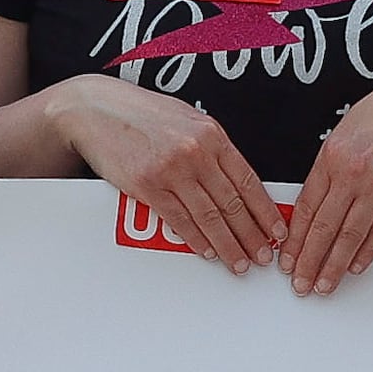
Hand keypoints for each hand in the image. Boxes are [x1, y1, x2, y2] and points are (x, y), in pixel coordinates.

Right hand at [56, 77, 282, 272]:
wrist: (95, 109)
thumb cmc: (140, 113)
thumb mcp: (187, 120)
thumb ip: (211, 147)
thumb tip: (235, 181)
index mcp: (211, 134)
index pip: (248, 180)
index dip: (265, 211)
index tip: (277, 230)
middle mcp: (195, 151)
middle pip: (232, 203)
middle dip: (252, 235)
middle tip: (264, 256)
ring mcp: (171, 170)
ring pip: (209, 216)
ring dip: (228, 244)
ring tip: (239, 262)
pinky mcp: (147, 185)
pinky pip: (178, 219)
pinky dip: (196, 239)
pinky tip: (208, 250)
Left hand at [285, 59, 372, 295]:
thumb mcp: (348, 129)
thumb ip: (330, 163)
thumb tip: (316, 196)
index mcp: (331, 156)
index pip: (305, 207)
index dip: (293, 239)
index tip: (286, 258)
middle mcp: (351, 172)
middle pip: (323, 227)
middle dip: (307, 260)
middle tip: (298, 283)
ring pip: (349, 235)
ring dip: (333, 265)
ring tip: (322, 285)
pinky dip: (366, 252)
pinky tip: (354, 266)